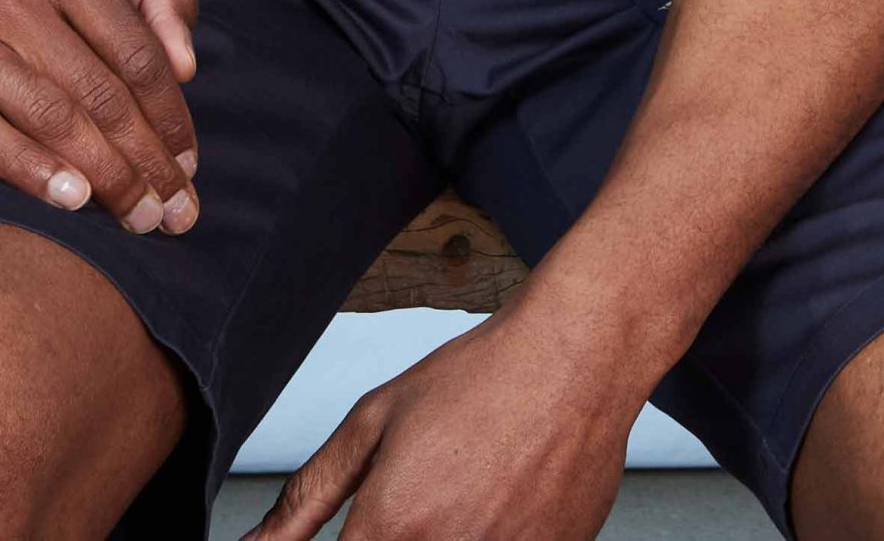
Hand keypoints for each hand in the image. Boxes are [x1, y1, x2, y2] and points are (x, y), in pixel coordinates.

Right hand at [0, 0, 201, 233]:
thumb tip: (189, 65)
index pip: (135, 50)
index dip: (171, 115)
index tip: (190, 165)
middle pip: (100, 91)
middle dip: (147, 160)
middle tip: (174, 213)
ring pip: (50, 115)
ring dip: (104, 176)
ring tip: (137, 217)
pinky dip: (29, 169)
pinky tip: (70, 199)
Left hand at [244, 308, 634, 540]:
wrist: (576, 360)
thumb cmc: (480, 379)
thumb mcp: (375, 421)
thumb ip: (307, 496)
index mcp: (390, 529)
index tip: (360, 529)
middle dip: (391, 538)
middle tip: (416, 499)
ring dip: (441, 533)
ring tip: (460, 489)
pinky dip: (488, 536)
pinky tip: (495, 499)